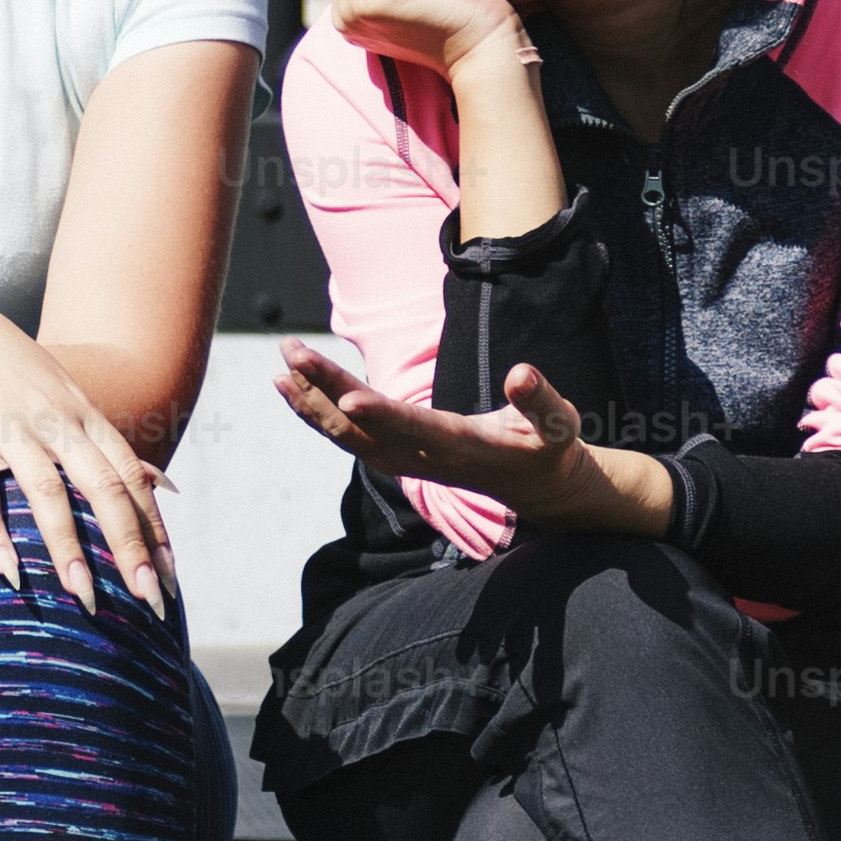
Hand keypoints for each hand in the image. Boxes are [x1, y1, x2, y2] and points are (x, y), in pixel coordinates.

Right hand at [0, 300, 175, 618]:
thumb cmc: (4, 366)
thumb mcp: (65, 393)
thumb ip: (108, 441)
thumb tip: (159, 482)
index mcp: (82, 414)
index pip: (130, 476)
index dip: (153, 526)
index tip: (170, 574)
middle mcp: (55, 422)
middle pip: (104, 490)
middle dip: (129, 548)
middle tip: (148, 598)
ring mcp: (10, 430)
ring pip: (49, 496)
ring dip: (70, 550)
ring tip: (85, 599)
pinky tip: (10, 572)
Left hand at [270, 342, 649, 531]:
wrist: (537, 488)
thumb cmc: (548, 447)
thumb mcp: (558, 424)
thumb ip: (540, 400)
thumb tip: (523, 372)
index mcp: (463, 447)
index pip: (415, 430)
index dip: (382, 416)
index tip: (347, 399)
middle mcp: (425, 459)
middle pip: (366, 427)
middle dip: (327, 390)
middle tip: (292, 352)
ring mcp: (405, 462)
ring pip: (347, 435)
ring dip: (311, 400)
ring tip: (282, 364)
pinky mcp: (396, 457)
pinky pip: (346, 438)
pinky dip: (316, 413)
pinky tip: (291, 388)